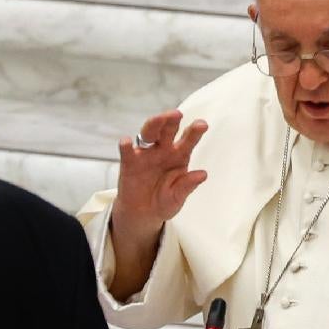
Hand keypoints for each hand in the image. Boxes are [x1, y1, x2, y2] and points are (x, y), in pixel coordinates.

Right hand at [113, 111, 209, 242]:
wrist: (143, 214)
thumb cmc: (164, 201)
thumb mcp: (178, 197)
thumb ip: (188, 185)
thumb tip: (202, 175)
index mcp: (179, 156)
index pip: (188, 140)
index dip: (195, 132)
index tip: (202, 125)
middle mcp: (163, 150)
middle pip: (168, 130)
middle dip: (172, 121)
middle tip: (177, 114)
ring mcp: (146, 154)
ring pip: (149, 134)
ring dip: (154, 124)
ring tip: (159, 119)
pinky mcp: (129, 162)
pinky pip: (127, 152)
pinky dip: (126, 146)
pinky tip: (126, 141)